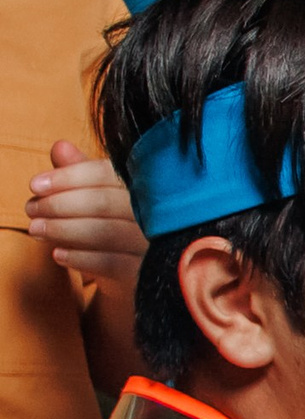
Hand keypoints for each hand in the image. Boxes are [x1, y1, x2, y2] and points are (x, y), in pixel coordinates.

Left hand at [27, 144, 145, 284]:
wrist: (141, 271)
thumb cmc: (116, 225)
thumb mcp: (98, 195)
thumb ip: (80, 171)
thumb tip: (60, 147)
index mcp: (147, 185)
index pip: (106, 173)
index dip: (68, 177)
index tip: (35, 185)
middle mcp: (159, 212)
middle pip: (104, 202)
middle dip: (59, 205)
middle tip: (30, 210)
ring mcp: (158, 243)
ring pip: (106, 232)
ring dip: (64, 230)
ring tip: (36, 230)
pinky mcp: (152, 271)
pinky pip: (113, 263)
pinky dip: (81, 258)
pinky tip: (58, 254)